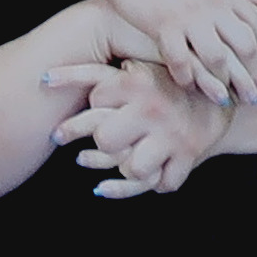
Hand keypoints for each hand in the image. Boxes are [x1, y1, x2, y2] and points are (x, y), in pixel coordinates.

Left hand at [47, 60, 232, 198]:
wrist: (213, 96)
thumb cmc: (160, 81)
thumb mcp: (128, 68)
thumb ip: (89, 72)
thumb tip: (43, 77)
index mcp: (138, 82)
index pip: (95, 98)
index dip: (86, 105)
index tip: (79, 112)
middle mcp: (154, 110)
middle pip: (107, 139)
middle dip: (97, 141)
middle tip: (84, 142)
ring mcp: (171, 137)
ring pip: (131, 168)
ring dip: (117, 167)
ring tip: (98, 159)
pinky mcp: (186, 159)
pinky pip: (155, 185)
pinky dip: (127, 188)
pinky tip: (104, 185)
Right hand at [100, 0, 256, 102]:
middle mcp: (211, 1)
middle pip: (244, 45)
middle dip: (252, 75)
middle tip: (254, 95)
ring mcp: (187, 13)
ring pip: (216, 57)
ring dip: (222, 83)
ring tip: (224, 100)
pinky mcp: (162, 24)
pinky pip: (180, 60)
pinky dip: (186, 77)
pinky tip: (187, 85)